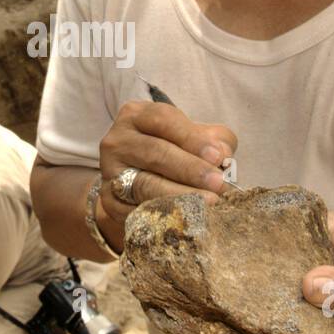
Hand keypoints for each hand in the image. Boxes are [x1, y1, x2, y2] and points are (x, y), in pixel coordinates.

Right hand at [96, 101, 237, 243]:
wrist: (138, 185)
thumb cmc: (173, 153)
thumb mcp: (192, 137)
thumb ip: (212, 139)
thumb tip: (223, 154)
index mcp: (137, 116)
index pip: (163, 120)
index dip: (192, 137)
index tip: (218, 156)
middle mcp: (118, 140)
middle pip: (155, 152)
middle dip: (190, 168)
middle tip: (218, 183)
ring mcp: (110, 172)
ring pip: (145, 184)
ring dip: (180, 194)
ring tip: (208, 202)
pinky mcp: (109, 201)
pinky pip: (137, 210)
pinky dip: (164, 214)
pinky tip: (186, 217)